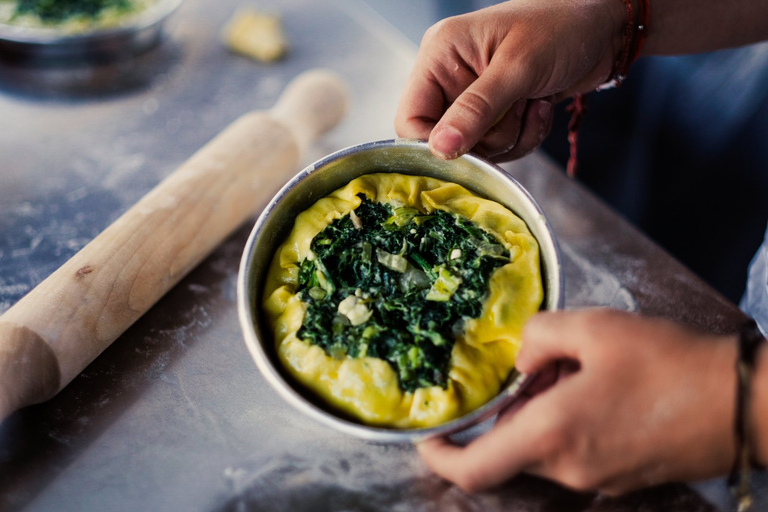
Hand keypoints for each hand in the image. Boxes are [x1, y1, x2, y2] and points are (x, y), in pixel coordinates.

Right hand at [395, 0, 625, 161]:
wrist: (604, 30)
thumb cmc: (561, 29)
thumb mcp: (517, 68)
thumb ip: (476, 109)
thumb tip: (440, 147)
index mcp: (440, 54)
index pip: (409, 117)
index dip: (432, 142)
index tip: (466, 149)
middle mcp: (450, 77)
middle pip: (445, 139)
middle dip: (486, 137)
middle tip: (515, 108)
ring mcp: (474, 97)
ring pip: (475, 148)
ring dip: (511, 135)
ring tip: (532, 101)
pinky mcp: (497, 113)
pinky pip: (500, 148)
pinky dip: (524, 135)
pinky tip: (539, 105)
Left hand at [418, 309, 738, 494]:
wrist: (743, 403)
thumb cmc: (668, 362)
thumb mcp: (593, 328)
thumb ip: (538, 337)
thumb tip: (519, 361)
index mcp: (551, 435)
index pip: (473, 470)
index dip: (438, 457)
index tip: (428, 435)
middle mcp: (568, 468)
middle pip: (509, 450)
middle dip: (504, 414)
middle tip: (526, 372)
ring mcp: (596, 479)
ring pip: (541, 450)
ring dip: (537, 415)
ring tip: (571, 371)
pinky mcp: (620, 477)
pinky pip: (572, 454)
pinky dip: (564, 425)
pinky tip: (596, 389)